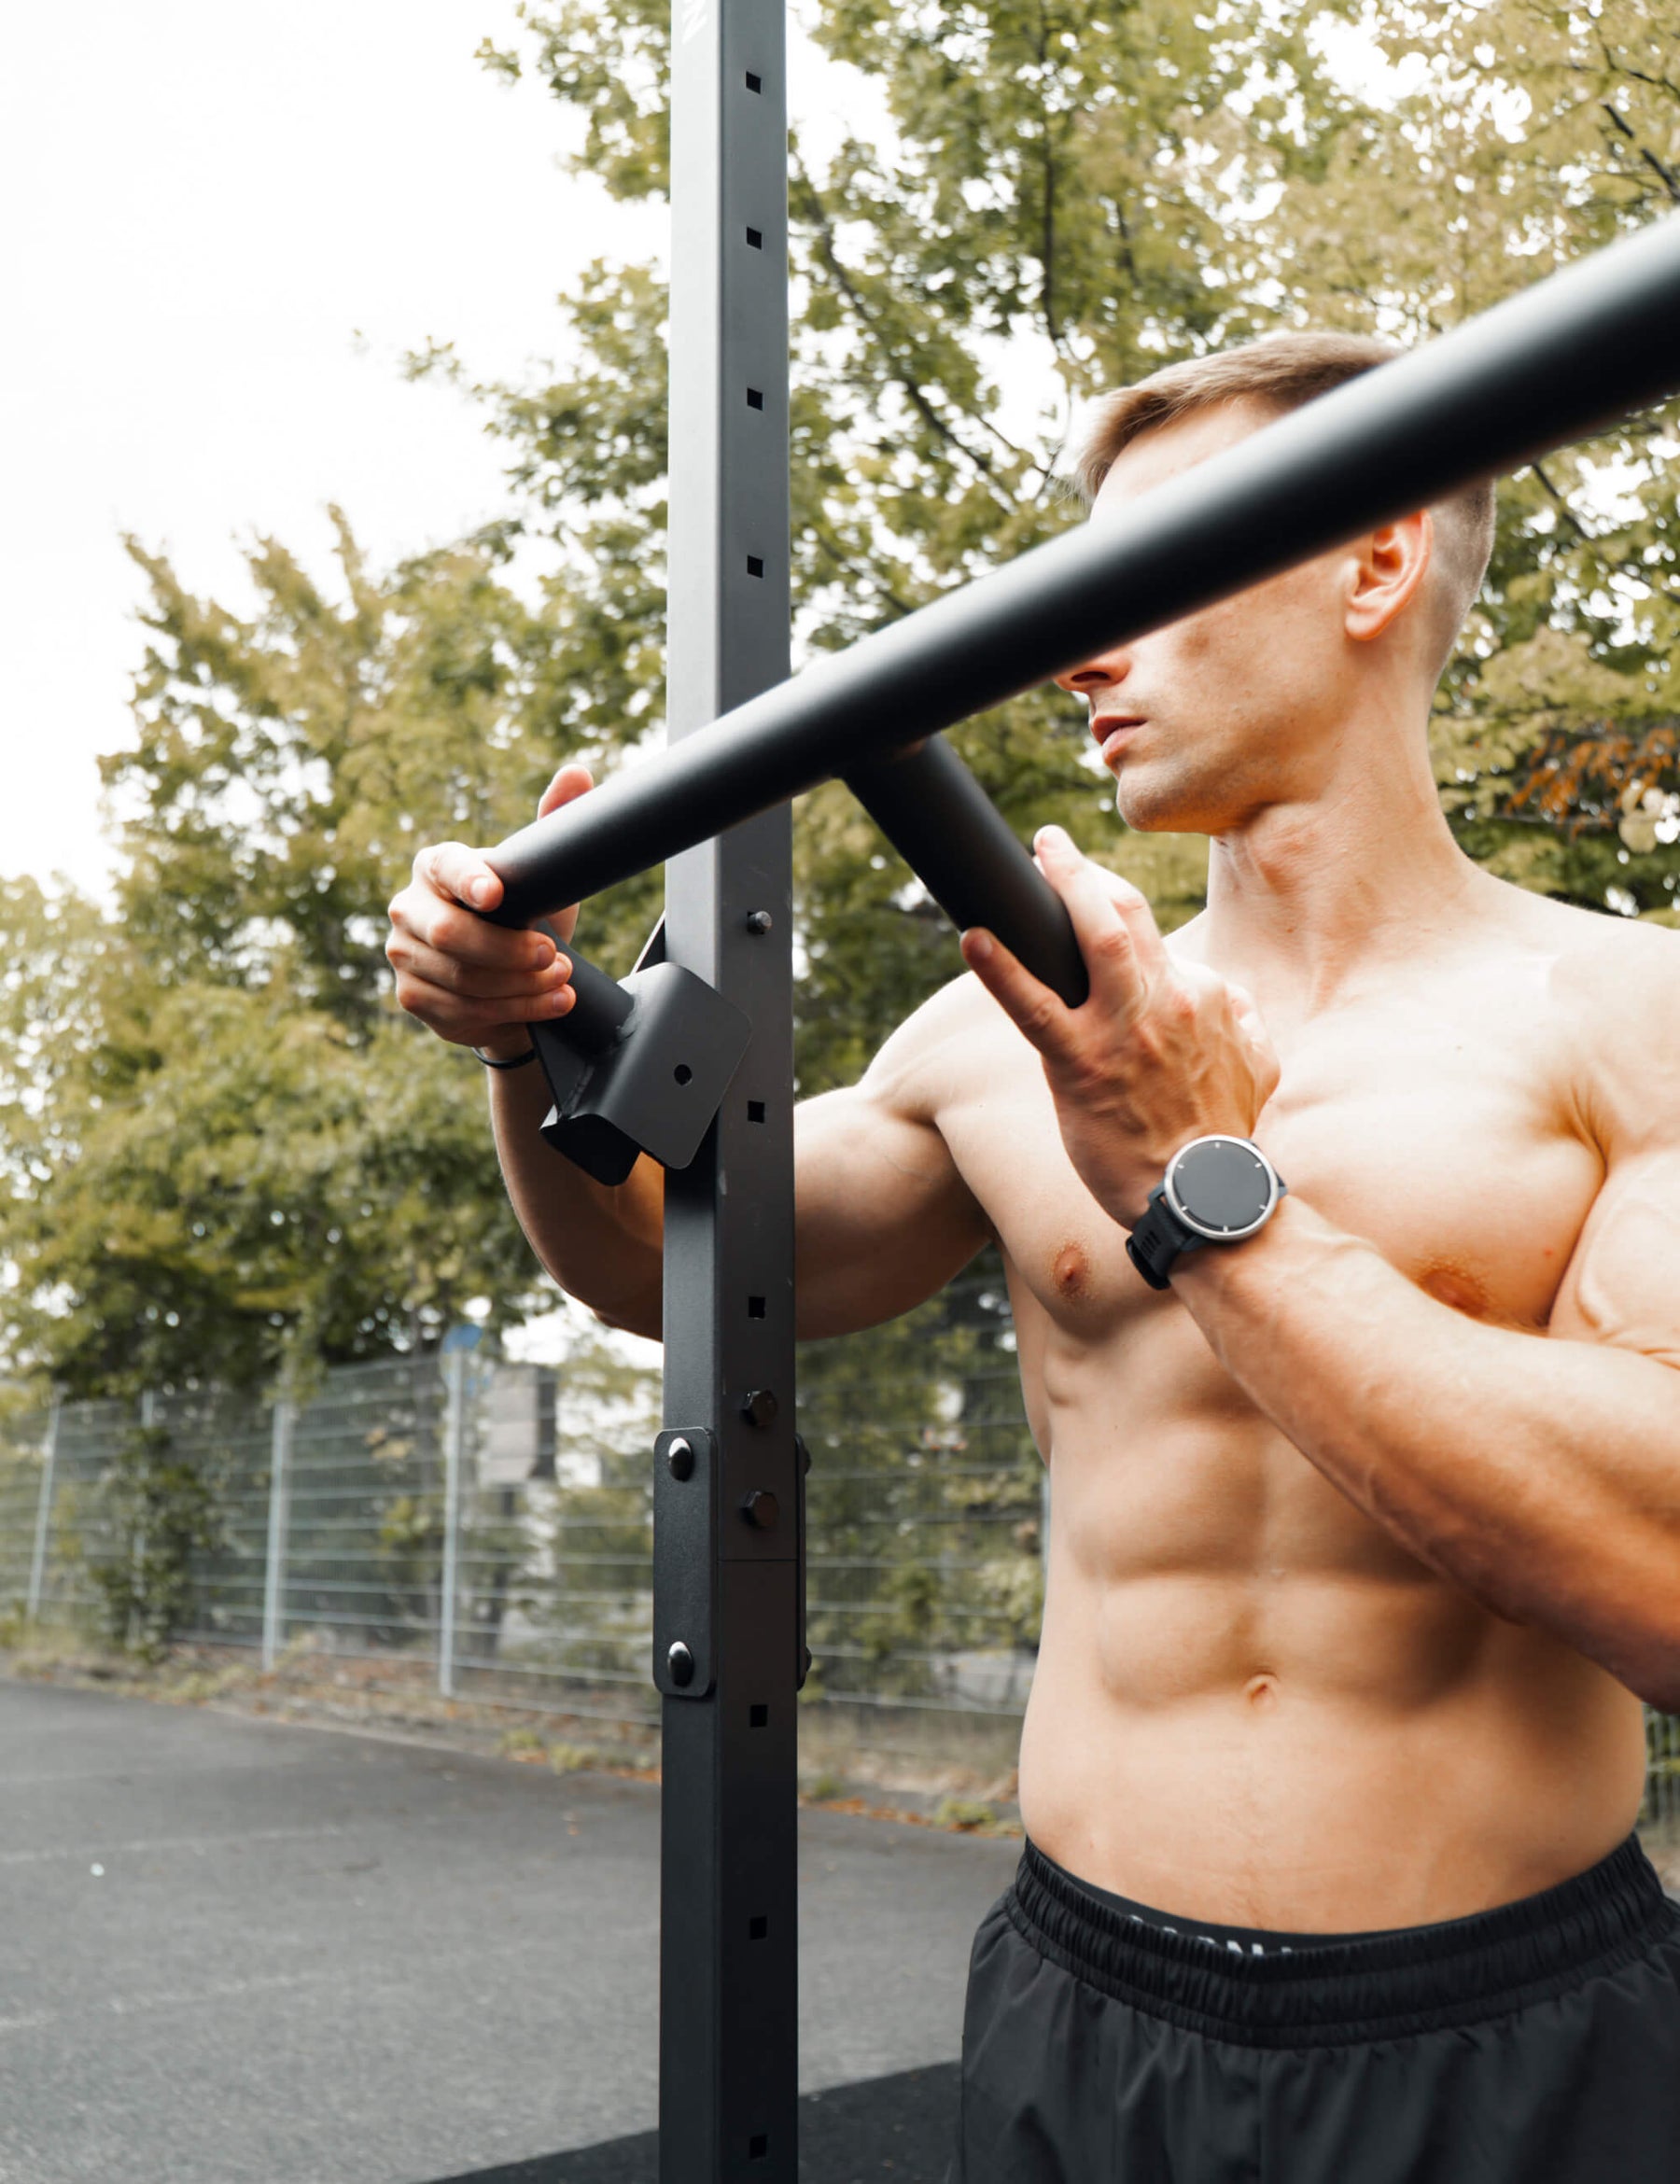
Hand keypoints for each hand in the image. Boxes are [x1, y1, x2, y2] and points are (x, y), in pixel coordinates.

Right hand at [386, 763, 593, 1060]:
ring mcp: (402, 954)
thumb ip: (556, 822)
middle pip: (449, 934)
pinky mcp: (411, 997)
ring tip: (562, 984)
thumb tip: (578, 772)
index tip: (496, 895)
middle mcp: (407, 907)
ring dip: (521, 987)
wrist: (504, 977)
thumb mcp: (541, 874)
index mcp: (436, 865)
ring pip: (461, 979)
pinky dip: (515, 1012)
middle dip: (509, 951)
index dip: (469, 880)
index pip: (447, 867)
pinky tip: (549, 1006)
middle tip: (555, 957)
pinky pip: (462, 1011)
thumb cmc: (521, 915)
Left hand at [959, 826, 1278, 1227]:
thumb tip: (1226, 997)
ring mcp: (1124, 1030)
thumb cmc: (1222, 1139)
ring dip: (1062, 885)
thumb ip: (1241, 1022)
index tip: (1086, 898)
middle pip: (1125, 913)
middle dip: (1083, 871)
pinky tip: (972, 938)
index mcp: (1202, 998)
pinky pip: (1036, 1006)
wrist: (1208, 1197)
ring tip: (1031, 857)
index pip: (1153, 937)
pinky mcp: (1083, 1066)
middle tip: (1050, 844)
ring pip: (1097, 937)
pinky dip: (1001, 967)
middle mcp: (1166, 1001)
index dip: (1112, 912)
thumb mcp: (1257, 1068)